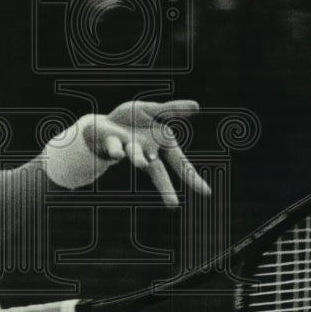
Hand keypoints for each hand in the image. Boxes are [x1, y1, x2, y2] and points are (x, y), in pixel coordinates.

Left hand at [84, 99, 210, 206]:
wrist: (103, 125)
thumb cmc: (131, 121)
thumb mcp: (152, 110)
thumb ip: (173, 109)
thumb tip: (197, 106)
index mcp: (161, 145)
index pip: (180, 163)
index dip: (192, 178)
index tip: (207, 193)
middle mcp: (146, 152)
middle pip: (158, 172)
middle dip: (165, 188)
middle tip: (173, 205)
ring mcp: (129, 148)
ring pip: (136, 155)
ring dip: (139, 159)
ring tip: (143, 163)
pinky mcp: (112, 143)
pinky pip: (115, 147)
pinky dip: (116, 150)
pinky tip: (118, 154)